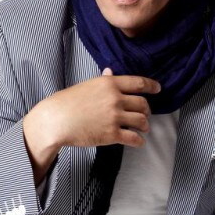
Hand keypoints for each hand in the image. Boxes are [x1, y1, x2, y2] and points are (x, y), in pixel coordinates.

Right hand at [45, 67, 160, 148]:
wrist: (56, 120)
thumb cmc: (68, 102)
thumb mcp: (87, 85)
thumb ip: (103, 81)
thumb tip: (110, 72)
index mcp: (110, 84)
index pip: (138, 83)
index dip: (151, 86)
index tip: (158, 89)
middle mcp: (115, 99)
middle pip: (143, 104)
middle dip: (147, 110)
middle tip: (146, 114)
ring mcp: (114, 117)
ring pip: (141, 121)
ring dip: (145, 125)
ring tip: (143, 128)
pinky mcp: (112, 134)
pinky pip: (134, 138)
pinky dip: (139, 141)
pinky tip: (138, 141)